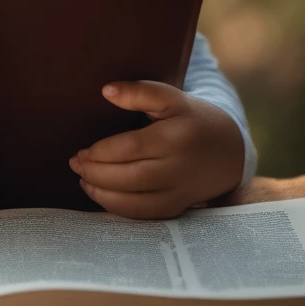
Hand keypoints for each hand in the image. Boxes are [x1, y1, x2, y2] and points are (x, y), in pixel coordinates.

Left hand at [68, 80, 244, 218]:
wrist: (228, 149)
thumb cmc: (192, 118)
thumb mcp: (171, 97)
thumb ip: (139, 92)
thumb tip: (106, 90)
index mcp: (174, 138)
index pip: (130, 149)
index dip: (101, 153)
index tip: (81, 152)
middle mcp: (178, 168)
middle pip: (130, 178)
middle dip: (96, 174)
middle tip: (75, 164)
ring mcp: (179, 192)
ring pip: (136, 202)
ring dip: (103, 194)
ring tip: (84, 180)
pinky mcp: (178, 207)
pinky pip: (145, 215)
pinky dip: (119, 209)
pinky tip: (102, 194)